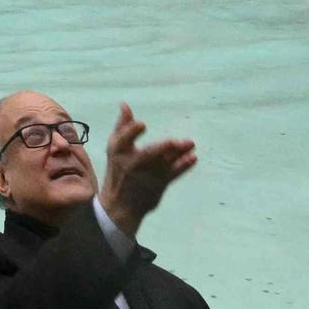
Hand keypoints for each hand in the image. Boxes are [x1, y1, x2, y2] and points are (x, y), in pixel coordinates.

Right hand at [98, 104, 195, 234]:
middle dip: (164, 147)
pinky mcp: (160, 185)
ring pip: (166, 162)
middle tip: (176, 141)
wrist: (120, 204)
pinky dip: (184, 167)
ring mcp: (147, 175)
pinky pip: (174, 174)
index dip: (132, 131)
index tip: (143, 124)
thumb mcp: (114, 148)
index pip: (124, 140)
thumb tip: (125, 104)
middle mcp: (132, 164)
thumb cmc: (118, 169)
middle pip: (149, 154)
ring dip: (180, 153)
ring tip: (191, 144)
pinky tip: (193, 158)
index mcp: (118, 151)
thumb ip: (122, 126)